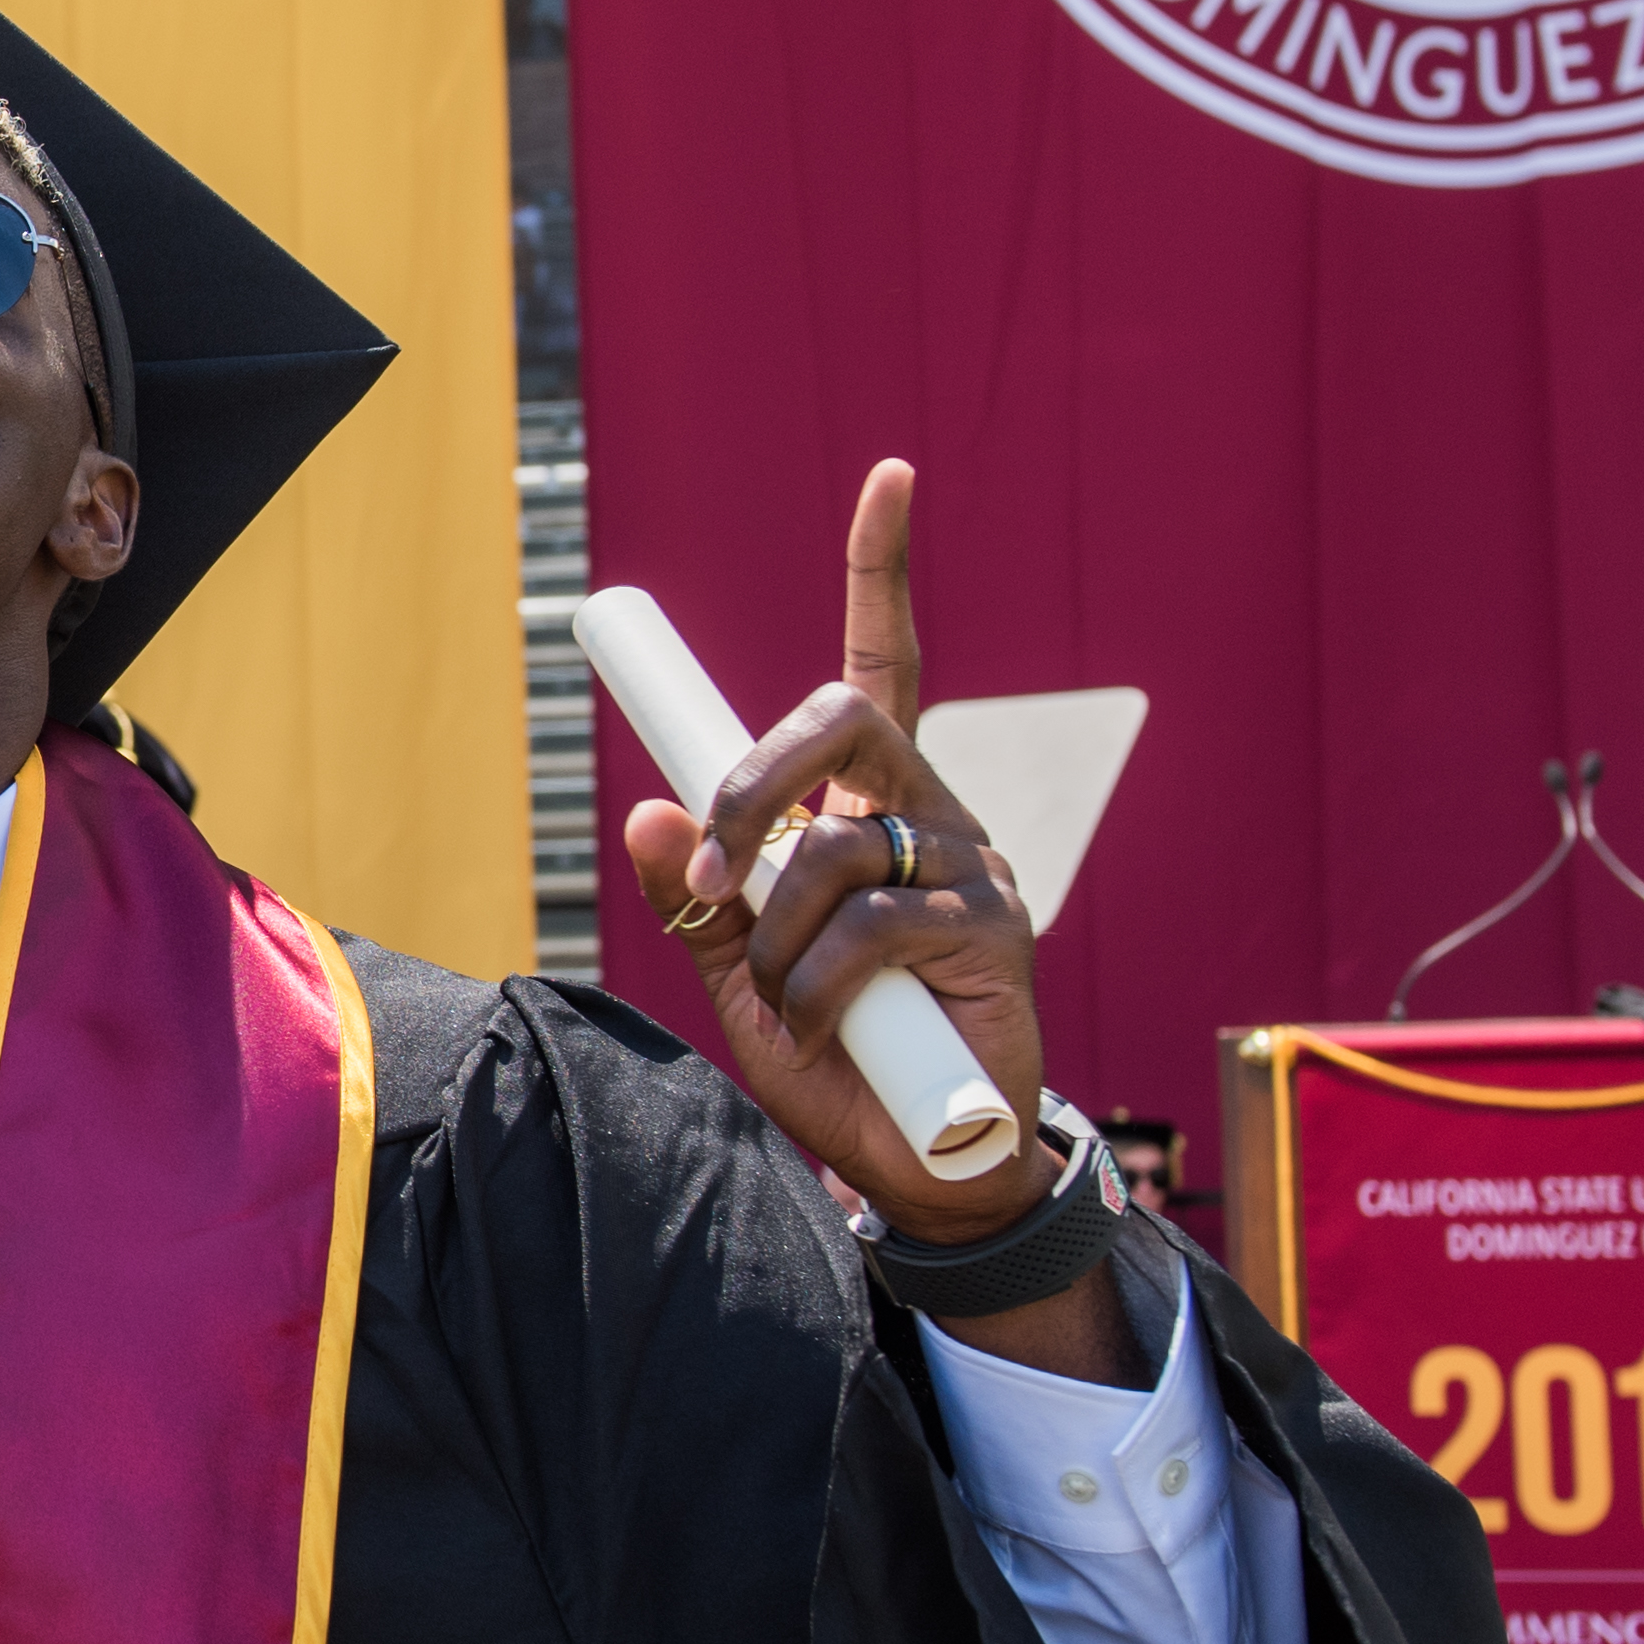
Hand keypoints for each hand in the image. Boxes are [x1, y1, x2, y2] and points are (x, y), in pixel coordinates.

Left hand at [619, 458, 1064, 1244]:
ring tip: (792, 1005)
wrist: (922, 1165)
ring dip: (777, 938)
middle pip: (839, 719)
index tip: (890, 477)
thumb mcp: (745, 976)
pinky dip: (818, 988)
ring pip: (834, 847)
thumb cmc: (838, 1060)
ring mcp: (970, 864)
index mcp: (872, 803)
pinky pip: (867, 929)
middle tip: (717, 871)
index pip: (882, 663)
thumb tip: (650, 819)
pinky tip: (833, 1030)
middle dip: (750, 787)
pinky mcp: (993, 928)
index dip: (881, 570)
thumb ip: (703, 901)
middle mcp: (930, 811)